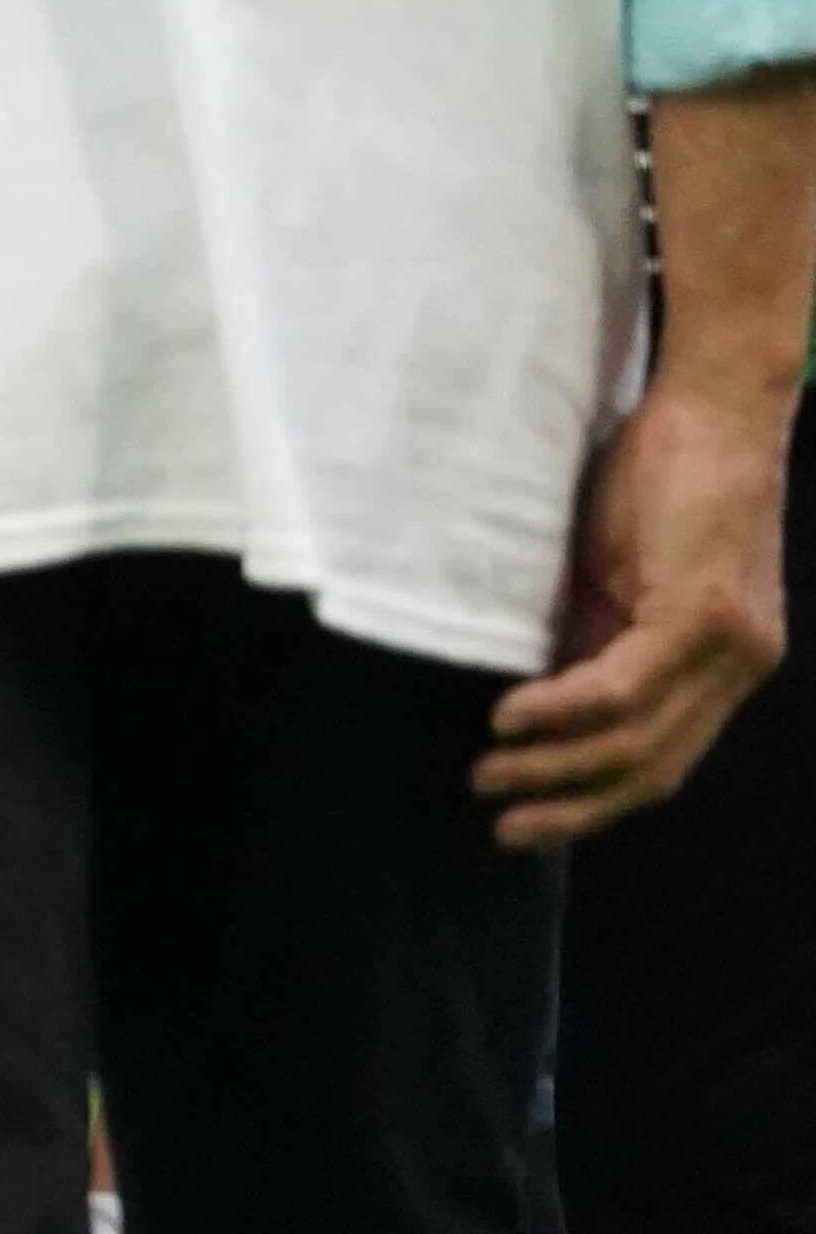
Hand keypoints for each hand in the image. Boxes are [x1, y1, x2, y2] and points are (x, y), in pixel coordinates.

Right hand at [481, 378, 795, 846]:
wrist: (717, 406)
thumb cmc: (661, 472)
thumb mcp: (619, 571)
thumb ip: (596, 631)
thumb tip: (536, 688)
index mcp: (723, 662)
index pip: (664, 757)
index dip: (597, 798)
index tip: (532, 818)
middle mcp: (741, 667)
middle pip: (657, 770)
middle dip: (575, 807)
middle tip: (507, 828)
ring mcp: (730, 646)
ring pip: (642, 742)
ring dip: (558, 768)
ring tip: (492, 776)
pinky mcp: (704, 614)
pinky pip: (627, 688)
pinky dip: (563, 709)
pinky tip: (512, 717)